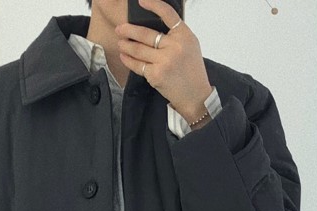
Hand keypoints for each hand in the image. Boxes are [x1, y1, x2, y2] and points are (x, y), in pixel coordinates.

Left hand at [115, 0, 212, 123]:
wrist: (196, 96)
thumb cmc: (192, 71)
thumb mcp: (190, 46)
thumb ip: (175, 35)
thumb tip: (153, 26)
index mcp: (185, 35)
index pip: (167, 14)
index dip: (153, 4)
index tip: (141, 1)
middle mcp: (175, 46)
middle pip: (146, 33)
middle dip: (129, 30)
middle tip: (120, 29)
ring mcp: (165, 61)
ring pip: (139, 49)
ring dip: (126, 45)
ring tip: (120, 42)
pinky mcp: (156, 75)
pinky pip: (137, 65)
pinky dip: (128, 60)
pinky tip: (124, 56)